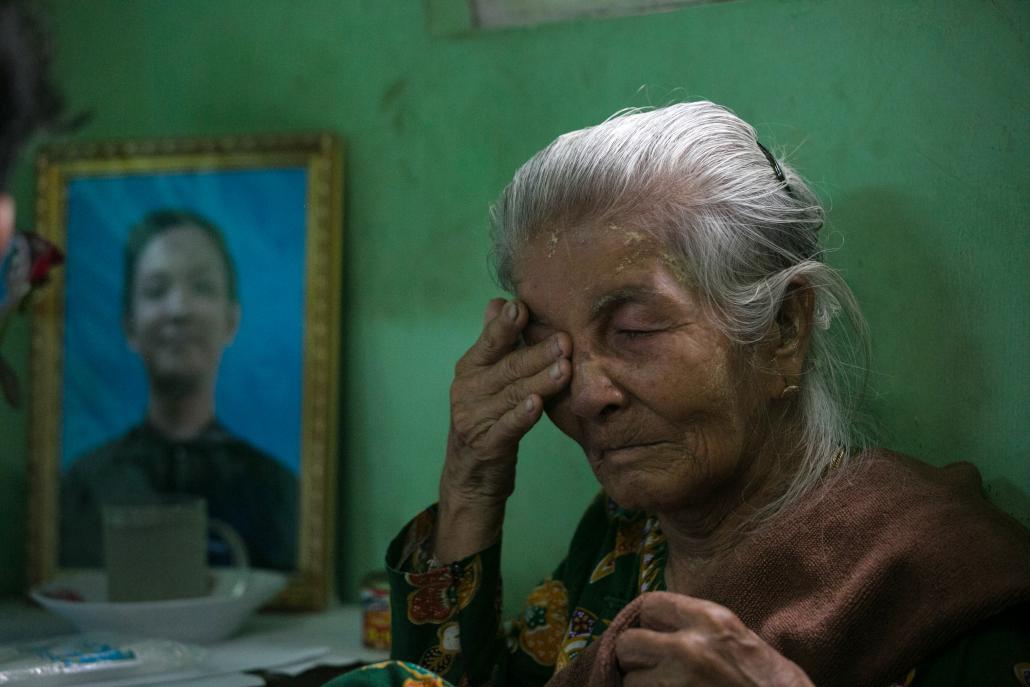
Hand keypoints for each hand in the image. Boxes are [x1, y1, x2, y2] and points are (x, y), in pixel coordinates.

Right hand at [435, 298, 570, 561]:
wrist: (471, 476)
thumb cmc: (487, 418)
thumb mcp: (486, 380)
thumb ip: (494, 343)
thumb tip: (497, 302)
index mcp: (469, 369)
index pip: (489, 343)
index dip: (505, 326)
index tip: (523, 307)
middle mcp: (466, 391)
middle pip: (507, 368)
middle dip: (537, 353)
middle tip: (566, 340)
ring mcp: (473, 419)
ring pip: (512, 396)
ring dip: (539, 381)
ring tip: (565, 368)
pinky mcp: (485, 445)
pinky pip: (507, 428)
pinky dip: (522, 415)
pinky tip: (538, 404)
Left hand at [615, 592, 813, 686]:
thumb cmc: (773, 681)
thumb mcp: (741, 636)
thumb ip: (700, 627)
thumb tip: (662, 627)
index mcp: (709, 619)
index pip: (650, 605)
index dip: (649, 621)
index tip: (654, 632)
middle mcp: (688, 646)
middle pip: (629, 643)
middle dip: (636, 656)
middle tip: (650, 666)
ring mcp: (678, 682)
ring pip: (632, 680)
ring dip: (644, 685)